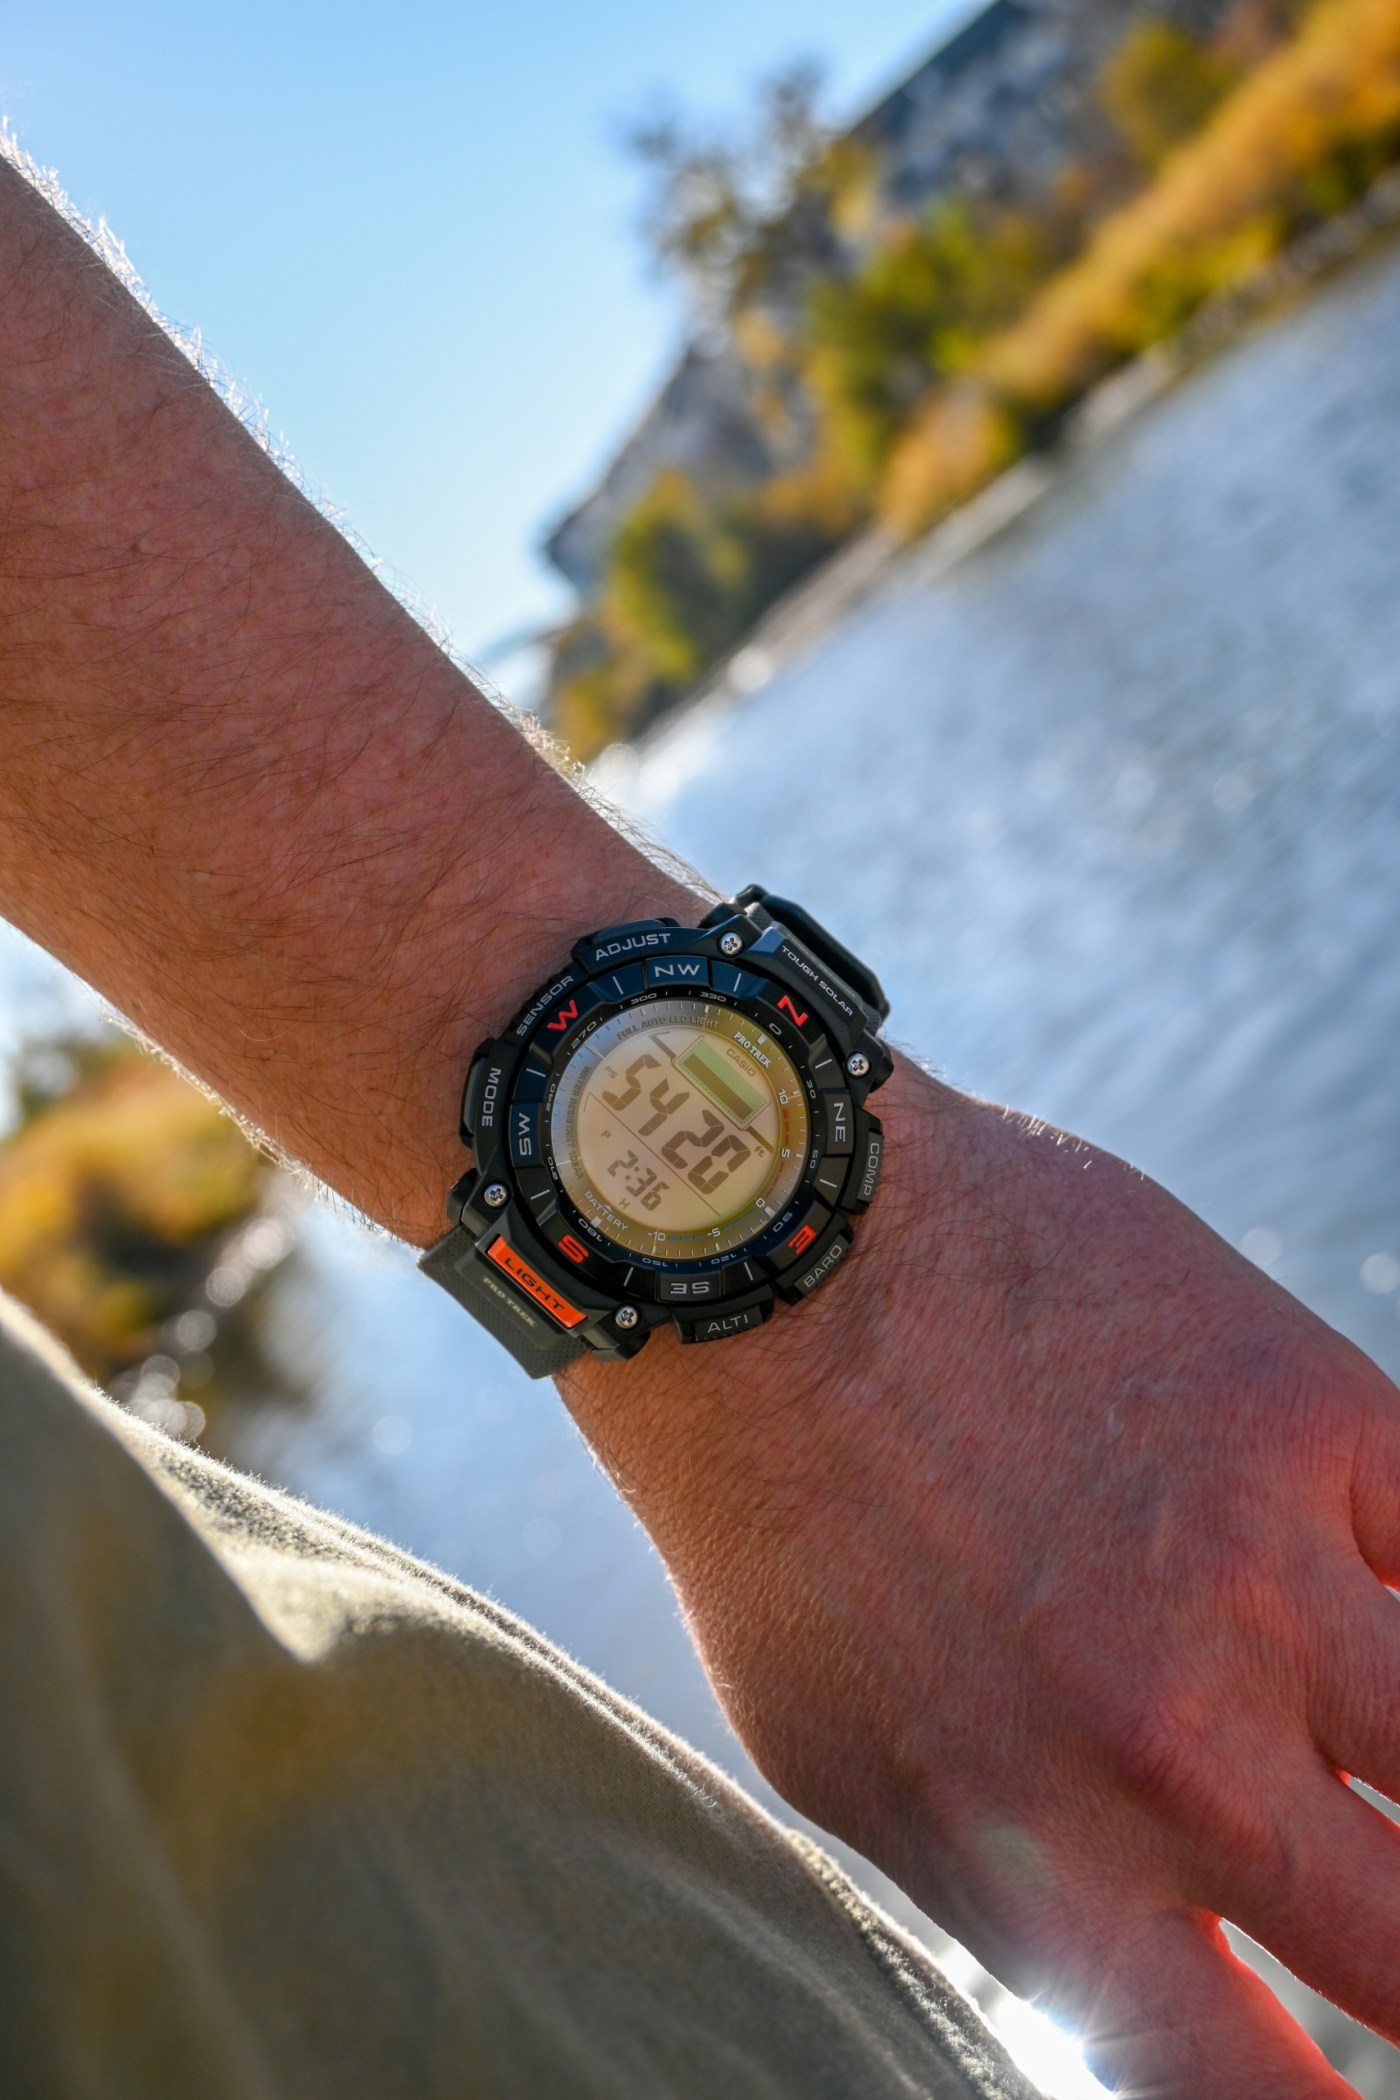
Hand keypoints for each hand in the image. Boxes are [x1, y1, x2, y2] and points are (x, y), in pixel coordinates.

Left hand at [563, 1057, 1399, 2095]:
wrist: (775, 1252)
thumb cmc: (784, 1517)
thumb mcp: (848, 1759)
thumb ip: (1016, 1889)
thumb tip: (1150, 1979)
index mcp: (1039, 1858)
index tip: (1344, 2077)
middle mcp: (1173, 1748)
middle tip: (1378, 1891)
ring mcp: (1265, 1576)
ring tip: (1365, 1731)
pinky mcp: (1318, 1417)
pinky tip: (1358, 1569)